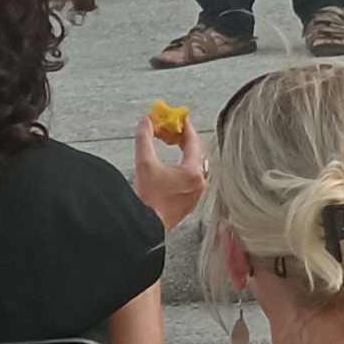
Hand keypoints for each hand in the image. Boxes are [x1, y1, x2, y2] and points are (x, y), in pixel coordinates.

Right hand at [130, 112, 207, 228]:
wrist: (145, 225)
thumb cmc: (149, 201)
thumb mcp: (145, 163)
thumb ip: (145, 139)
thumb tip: (146, 123)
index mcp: (192, 173)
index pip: (193, 142)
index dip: (186, 127)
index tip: (180, 118)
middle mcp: (198, 184)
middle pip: (196, 154)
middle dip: (184, 140)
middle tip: (174, 131)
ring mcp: (195, 194)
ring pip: (194, 167)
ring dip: (184, 155)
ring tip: (172, 147)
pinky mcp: (188, 202)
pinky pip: (191, 179)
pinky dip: (183, 169)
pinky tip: (172, 167)